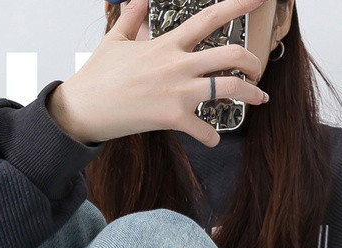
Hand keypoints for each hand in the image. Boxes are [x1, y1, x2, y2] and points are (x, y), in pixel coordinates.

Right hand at [47, 0, 268, 146]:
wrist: (83, 108)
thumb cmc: (96, 77)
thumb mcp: (114, 40)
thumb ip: (131, 17)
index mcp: (167, 44)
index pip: (210, 17)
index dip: (240, 3)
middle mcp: (178, 65)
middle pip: (231, 55)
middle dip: (253, 61)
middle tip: (257, 69)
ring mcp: (177, 92)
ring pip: (228, 88)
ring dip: (250, 93)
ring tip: (258, 98)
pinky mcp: (171, 118)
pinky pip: (203, 129)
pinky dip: (211, 137)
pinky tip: (213, 139)